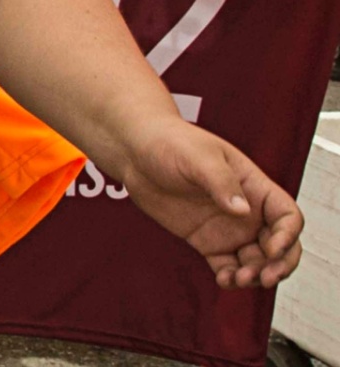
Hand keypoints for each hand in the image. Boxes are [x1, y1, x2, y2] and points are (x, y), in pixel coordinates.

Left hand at [119, 117, 301, 287]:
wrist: (135, 151)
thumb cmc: (170, 142)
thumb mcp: (199, 157)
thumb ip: (221, 183)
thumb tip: (243, 211)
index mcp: (253, 187)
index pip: (287, 216)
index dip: (287, 235)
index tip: (272, 249)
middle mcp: (246, 211)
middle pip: (279, 245)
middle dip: (278, 265)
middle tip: (265, 277)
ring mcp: (227, 228)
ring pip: (255, 261)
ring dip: (254, 275)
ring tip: (238, 279)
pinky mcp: (206, 241)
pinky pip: (227, 266)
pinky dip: (230, 277)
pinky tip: (224, 280)